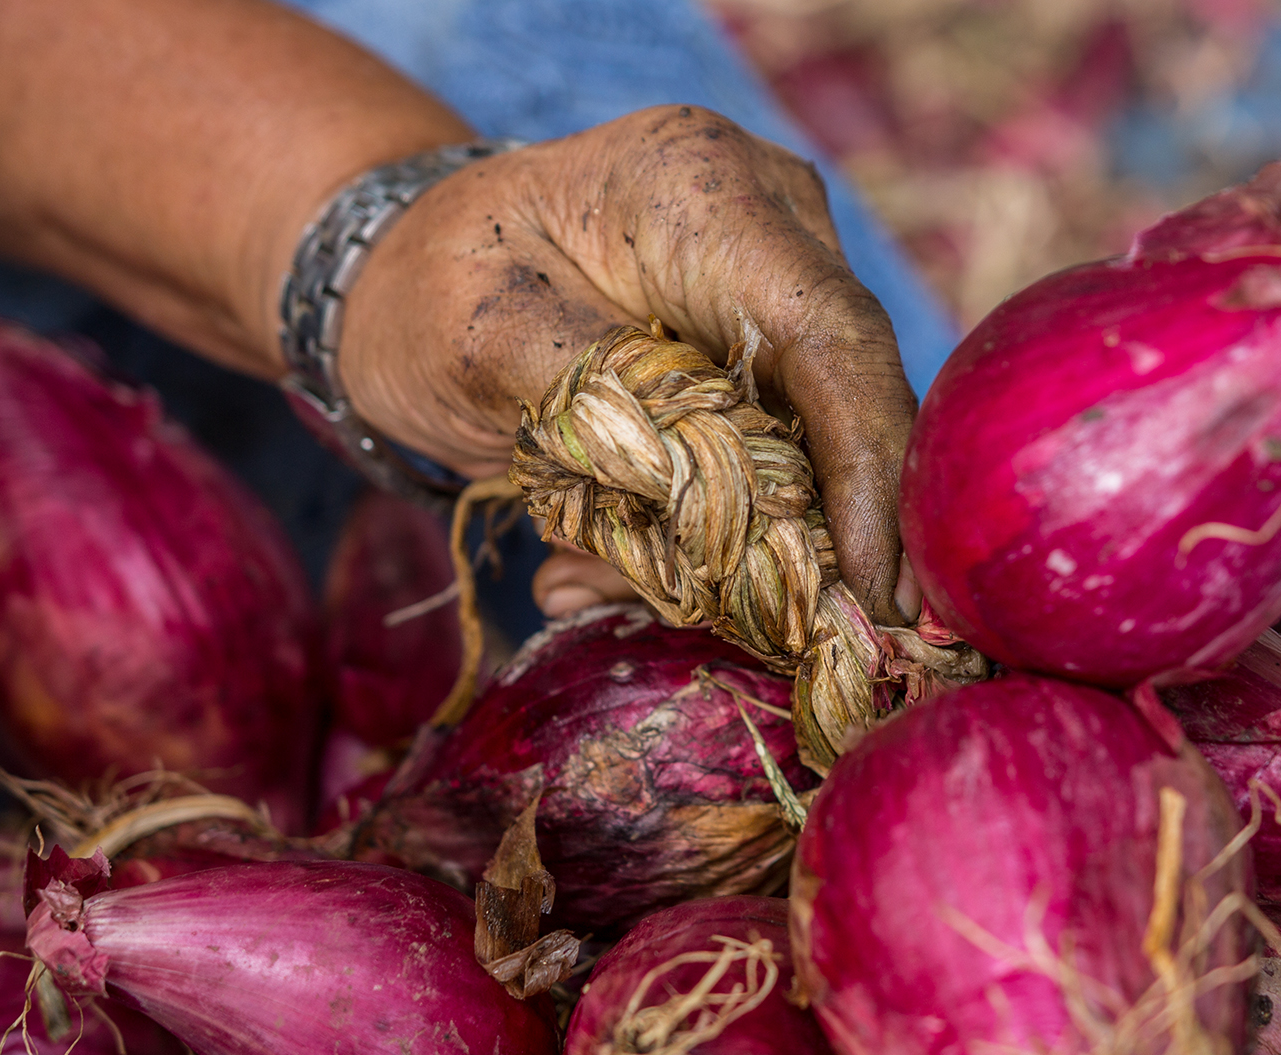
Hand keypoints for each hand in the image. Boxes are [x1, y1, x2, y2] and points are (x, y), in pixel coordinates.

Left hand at [337, 105, 919, 624]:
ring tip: (582, 573)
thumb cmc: (427, 288)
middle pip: (845, 404)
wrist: (401, 271)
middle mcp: (771, 231)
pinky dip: (694, 540)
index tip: (879, 586)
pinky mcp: (758, 366)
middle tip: (770, 634)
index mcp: (706, 193)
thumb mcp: (483, 341)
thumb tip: (706, 513)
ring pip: (810, 458)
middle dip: (813, 533)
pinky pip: (766, 473)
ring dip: (726, 547)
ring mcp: (771, 300)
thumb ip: (602, 413)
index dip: (867, 468)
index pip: (833, 336)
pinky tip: (590, 562)